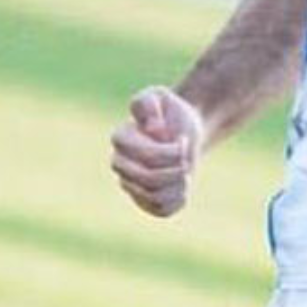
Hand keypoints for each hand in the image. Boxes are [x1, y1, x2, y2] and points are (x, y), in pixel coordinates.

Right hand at [109, 86, 204, 216]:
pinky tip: (183, 184)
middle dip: (174, 169)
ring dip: (178, 183)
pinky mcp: (146, 201)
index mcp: (121, 138)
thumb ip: (147, 103)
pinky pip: (161, 210)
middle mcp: (120, 164)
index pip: (144, 156)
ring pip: (154, 197)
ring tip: (186, 170)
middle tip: (186, 157)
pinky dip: (178, 198)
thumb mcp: (160, 95)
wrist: (184, 130)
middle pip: (147, 179)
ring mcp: (131, 184)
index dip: (170, 152)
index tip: (182, 140)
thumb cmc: (170, 112)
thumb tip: (152, 129)